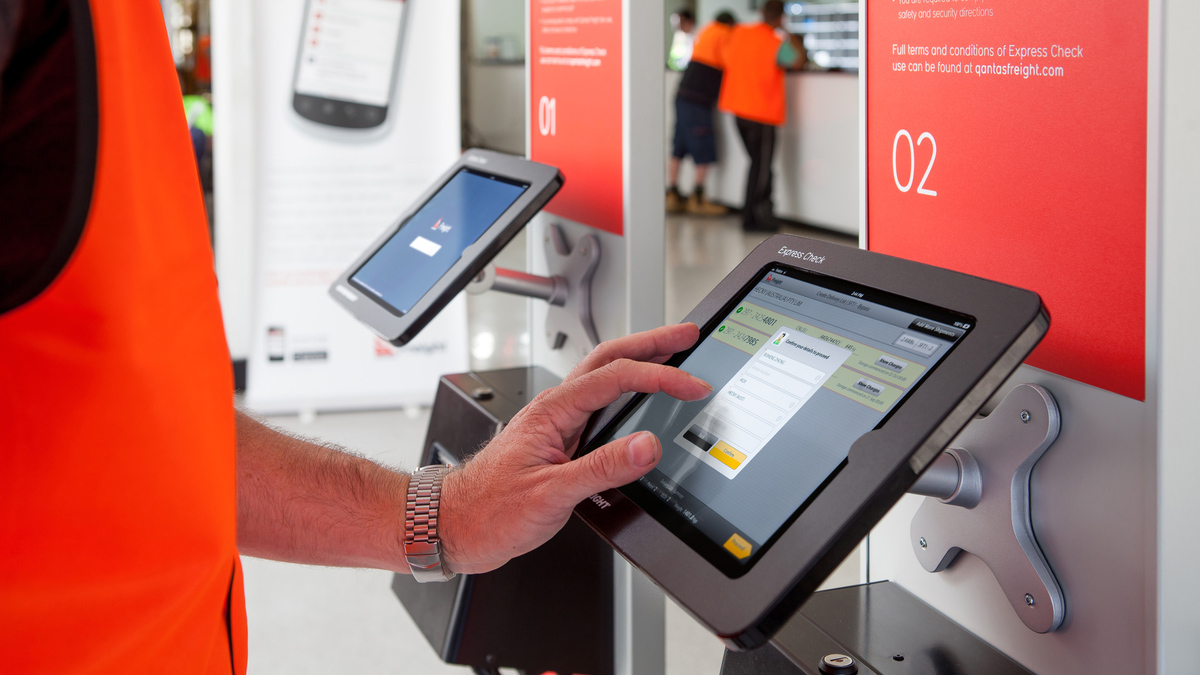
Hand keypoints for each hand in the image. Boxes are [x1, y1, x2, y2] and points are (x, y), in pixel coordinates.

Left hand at [437, 323, 711, 574]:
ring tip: (671, 355)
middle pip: (608, 358)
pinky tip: (639, 401)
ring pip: (603, 378)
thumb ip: (602, 468)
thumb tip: (647, 446)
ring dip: (639, 361)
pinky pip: (599, 405)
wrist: (454, 525)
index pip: (616, 377)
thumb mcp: (551, 493)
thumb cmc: (488, 509)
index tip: (691, 384)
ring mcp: (556, 422)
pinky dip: (626, 392)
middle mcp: (554, 408)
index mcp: (552, 410)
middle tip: (686, 334)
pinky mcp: (558, 440)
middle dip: (651, 343)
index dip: (659, 375)